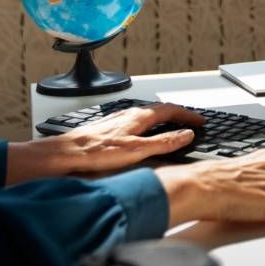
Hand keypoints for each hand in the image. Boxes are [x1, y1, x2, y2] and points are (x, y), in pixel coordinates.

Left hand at [5, 102, 206, 182]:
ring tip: (171, 128)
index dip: (188, 115)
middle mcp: (128, 114)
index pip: (171, 110)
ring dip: (163, 120)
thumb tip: (186, 135)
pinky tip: (142, 136)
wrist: (64, 155)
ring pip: (146, 115)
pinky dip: (148, 126)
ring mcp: (118, 120)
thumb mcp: (136, 151)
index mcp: (139, 117)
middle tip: (190, 123)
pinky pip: (135, 122)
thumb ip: (163, 143)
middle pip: (159, 110)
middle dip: (178, 115)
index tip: (200, 121)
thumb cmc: (95, 154)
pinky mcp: (108, 129)